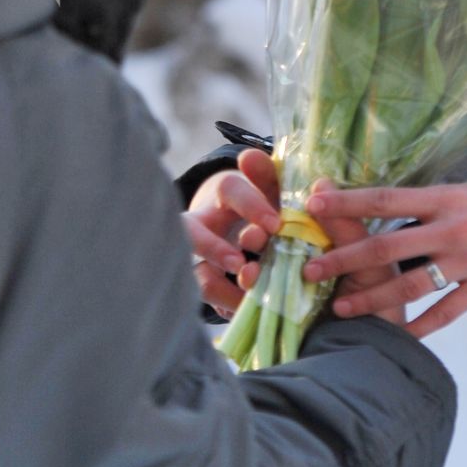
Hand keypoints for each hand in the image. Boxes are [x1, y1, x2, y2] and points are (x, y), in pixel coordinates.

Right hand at [182, 148, 280, 317]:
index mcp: (226, 194)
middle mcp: (204, 224)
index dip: (250, 206)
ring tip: (244, 295)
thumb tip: (249, 156)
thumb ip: (268, 175)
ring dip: (219, 286)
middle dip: (213, 248)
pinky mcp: (207, 286)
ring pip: (196, 273)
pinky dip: (229, 307)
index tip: (275, 225)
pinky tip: (249, 311)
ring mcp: (200, 258)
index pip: (230, 188)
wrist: (251, 229)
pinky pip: (210, 301)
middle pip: (191, 231)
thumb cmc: (266, 204)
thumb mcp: (272, 188)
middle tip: (240, 263)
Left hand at [301, 176, 466, 337]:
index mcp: (448, 196)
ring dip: (371, 299)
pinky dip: (420, 327)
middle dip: (343, 260)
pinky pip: (446, 312)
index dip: (347, 202)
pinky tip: (397, 338)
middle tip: (308, 270)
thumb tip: (392, 208)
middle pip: (386, 246)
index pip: (385, 198)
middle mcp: (454, 228)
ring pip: (410, 285)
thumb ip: (436, 203)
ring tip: (339, 308)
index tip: (312, 205)